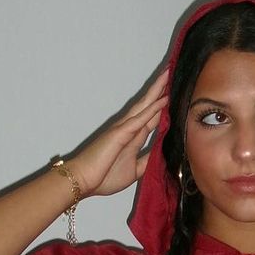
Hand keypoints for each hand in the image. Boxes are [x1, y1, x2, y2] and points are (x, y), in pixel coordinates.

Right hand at [66, 69, 168, 196]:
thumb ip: (147, 160)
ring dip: (156, 91)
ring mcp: (123, 129)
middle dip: (159, 90)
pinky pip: (139, 119)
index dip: (161, 107)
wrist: (83, 181)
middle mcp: (128, 129)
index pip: (150, 118)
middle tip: (170, 73)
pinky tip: (163, 99)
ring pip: (144, 106)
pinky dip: (152, 109)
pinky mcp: (120, 133)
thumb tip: (160, 154)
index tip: (171, 95)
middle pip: (147, 106)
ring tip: (167, 75)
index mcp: (132, 138)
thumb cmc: (104, 177)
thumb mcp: (134, 170)